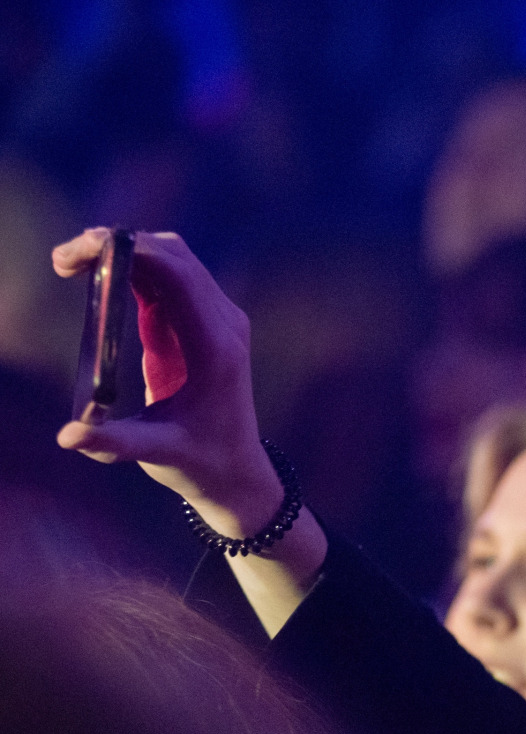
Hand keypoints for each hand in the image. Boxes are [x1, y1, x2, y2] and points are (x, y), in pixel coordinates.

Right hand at [53, 229, 274, 524]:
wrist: (237, 471)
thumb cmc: (200, 463)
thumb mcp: (158, 454)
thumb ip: (114, 443)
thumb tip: (68, 436)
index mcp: (216, 348)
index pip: (178, 276)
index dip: (129, 252)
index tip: (80, 252)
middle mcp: (223, 325)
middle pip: (173, 257)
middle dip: (117, 245)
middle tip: (63, 261)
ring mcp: (218, 320)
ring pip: (172, 260)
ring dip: (123, 253)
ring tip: (71, 266)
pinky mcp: (203, 323)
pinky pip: (169, 280)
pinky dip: (133, 270)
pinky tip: (95, 279)